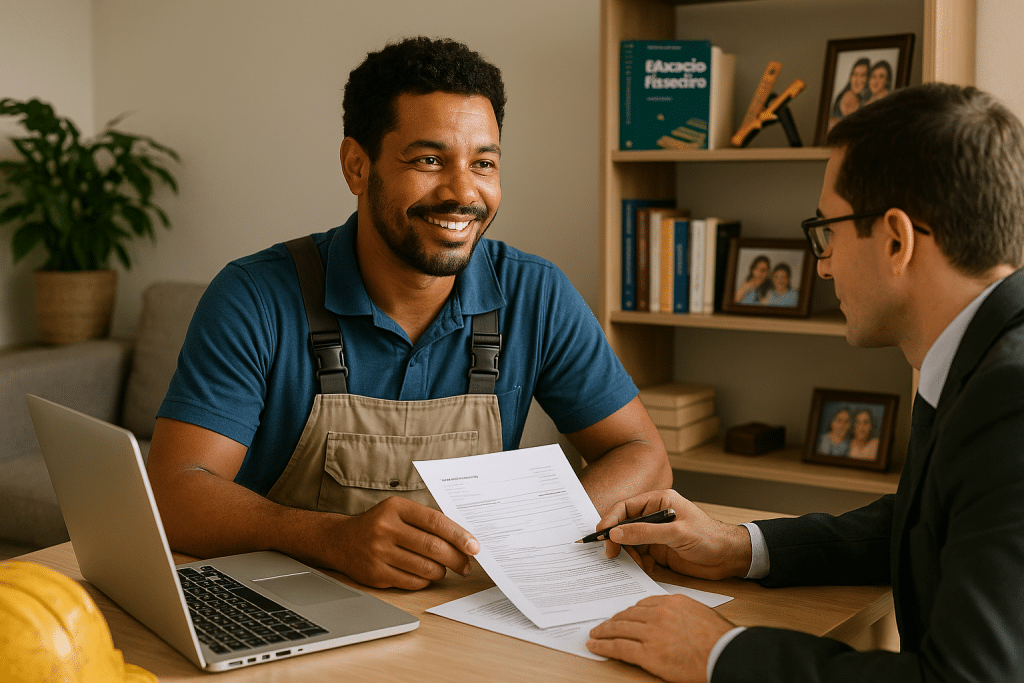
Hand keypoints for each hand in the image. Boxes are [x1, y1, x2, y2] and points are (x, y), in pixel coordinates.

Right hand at [333, 497, 479, 589]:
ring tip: (442, 568)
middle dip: (456, 559)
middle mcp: (385, 528)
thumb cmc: (379, 524)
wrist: (340, 540)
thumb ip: (426, 520)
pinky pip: (412, 582)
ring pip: (425, 568)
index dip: (458, 535)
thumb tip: (462, 538)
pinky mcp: (375, 574)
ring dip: (440, 571)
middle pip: (433, 547)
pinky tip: (424, 575)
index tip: (474, 546)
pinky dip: (425, 581)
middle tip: (466, 565)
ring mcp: (379, 553)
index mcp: (395, 508)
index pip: (435, 521)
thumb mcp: (398, 511)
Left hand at [587, 594, 733, 682]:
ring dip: (604, 632)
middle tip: (603, 624)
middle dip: (613, 621)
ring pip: (619, 629)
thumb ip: (678, 613)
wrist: (725, 655)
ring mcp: (652, 633)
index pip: (642, 604)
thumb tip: (666, 619)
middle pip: (628, 615)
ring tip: (595, 634)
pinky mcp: (648, 653)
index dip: (628, 611)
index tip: (621, 615)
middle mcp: (658, 614)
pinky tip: (595, 646)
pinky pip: (619, 647)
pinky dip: (603, 646)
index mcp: (671, 602)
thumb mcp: (697, 614)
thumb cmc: (718, 639)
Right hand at [597, 490, 751, 580]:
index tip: (601, 534)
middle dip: (617, 541)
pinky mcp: (659, 551)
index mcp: (659, 502)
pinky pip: (640, 556)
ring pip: (630, 544)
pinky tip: (649, 568)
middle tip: (611, 555)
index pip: (626, 507)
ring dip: (630, 555)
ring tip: (639, 564)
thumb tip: (616, 533)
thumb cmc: (710, 537)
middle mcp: (655, 516)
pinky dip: (640, 564)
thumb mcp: (676, 533)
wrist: (729, 558)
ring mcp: (656, 534)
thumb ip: (645, 532)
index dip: (610, 520)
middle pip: (624, 526)